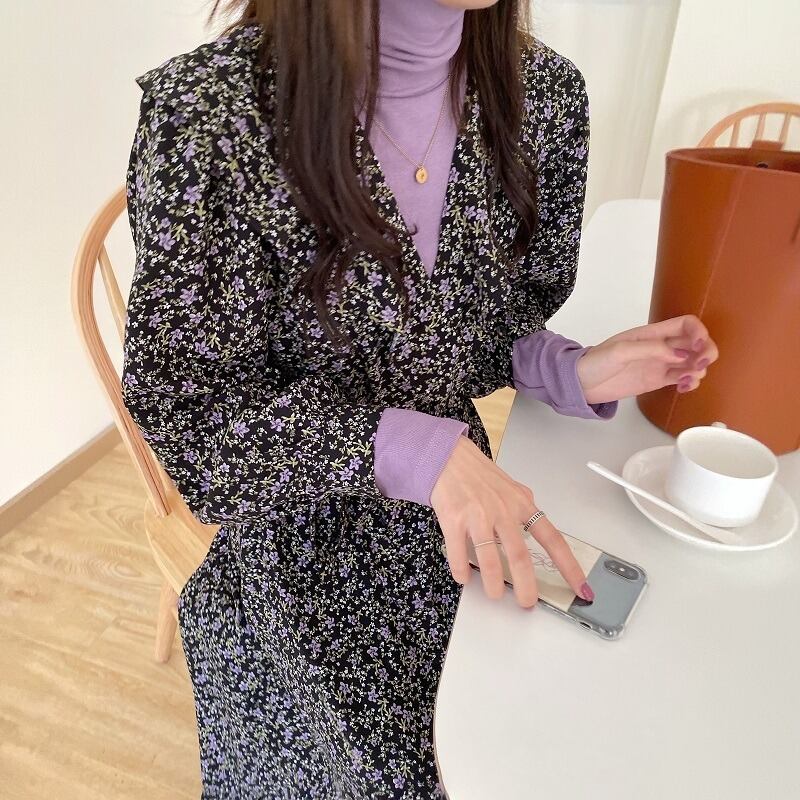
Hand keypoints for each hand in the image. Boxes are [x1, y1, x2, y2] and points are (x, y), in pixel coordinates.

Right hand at [430, 436, 592, 607]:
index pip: (552, 539)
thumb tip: (536, 528)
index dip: (569, 566)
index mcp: (522, 504)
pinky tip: (464, 578)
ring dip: (493, 584)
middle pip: (521, 556)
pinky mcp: (454, 520)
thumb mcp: (510, 487)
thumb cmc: (478, 473)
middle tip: (527, 602)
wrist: (448, 457)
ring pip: (491, 559)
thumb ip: (524, 508)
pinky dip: (462, 571)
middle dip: (526, 586)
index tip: (581, 587)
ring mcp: (478, 516)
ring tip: (495, 594)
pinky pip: (459, 553)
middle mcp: (503, 511)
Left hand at [576, 314, 718, 404]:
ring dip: (698, 370)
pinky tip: (683, 387)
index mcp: (652, 333)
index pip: (685, 324)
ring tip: (686, 381)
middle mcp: (660, 347)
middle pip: (695, 343)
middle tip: (699, 366)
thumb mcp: (620, 351)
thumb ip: (651, 350)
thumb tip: (681, 354)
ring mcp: (659, 364)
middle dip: (706, 352)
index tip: (699, 347)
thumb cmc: (595, 362)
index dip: (699, 332)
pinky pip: (681, 378)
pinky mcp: (656, 380)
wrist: (580, 383)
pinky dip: (689, 382)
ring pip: (692, 362)